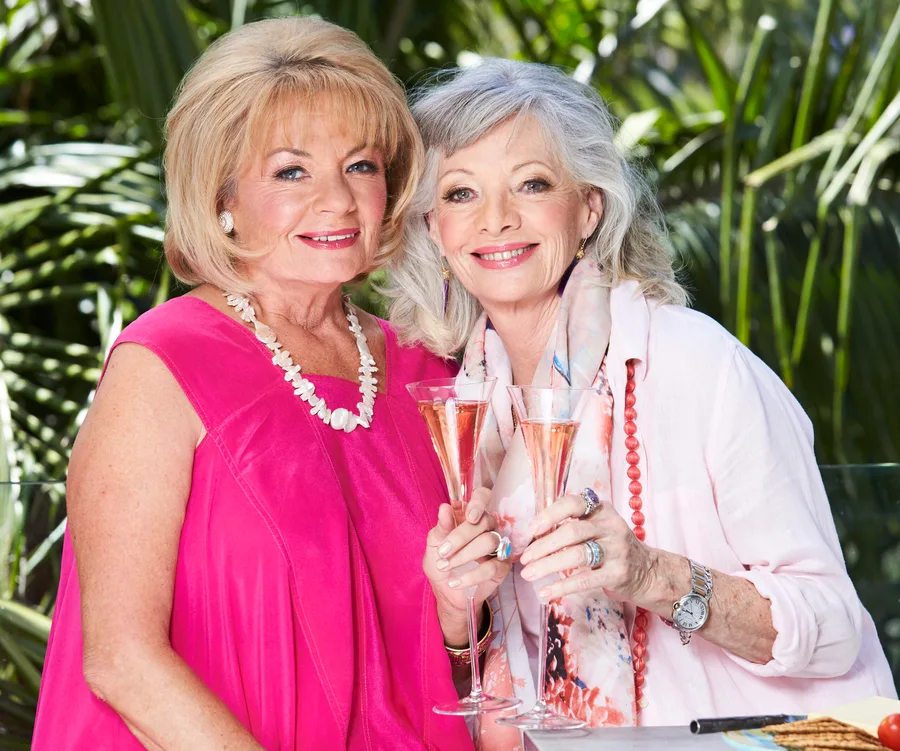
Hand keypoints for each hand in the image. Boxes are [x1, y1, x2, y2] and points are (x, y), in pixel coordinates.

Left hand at [423, 488, 510, 645]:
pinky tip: (455, 581)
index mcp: (470, 516)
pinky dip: (471, 575)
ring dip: (465, 555)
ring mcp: (497, 546)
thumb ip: (441, 527)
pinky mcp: (502, 567)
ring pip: (490, 542)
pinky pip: (492, 567)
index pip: (483, 497)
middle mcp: (486, 528)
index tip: (469, 516)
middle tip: (443, 552)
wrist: (445, 592)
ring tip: (445, 566)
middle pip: (485, 521)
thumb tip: (444, 508)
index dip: (480, 502)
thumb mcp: (434, 544)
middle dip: (461, 537)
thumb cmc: (440, 563)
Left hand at [519, 492, 656, 602]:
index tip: (532, 529)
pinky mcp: (618, 574)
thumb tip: (534, 534)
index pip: (573, 503)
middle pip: (572, 532)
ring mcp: (616, 550)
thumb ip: (572, 525)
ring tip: (529, 574)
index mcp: (601, 510)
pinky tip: (545, 592)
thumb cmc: (611, 547)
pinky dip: (562, 587)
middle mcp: (610, 526)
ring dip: (548, 565)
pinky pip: (585, 580)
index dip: (550, 514)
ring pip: (576, 555)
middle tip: (525, 558)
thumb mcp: (597, 527)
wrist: (647, 571)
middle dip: (544, 545)